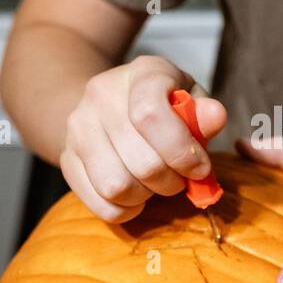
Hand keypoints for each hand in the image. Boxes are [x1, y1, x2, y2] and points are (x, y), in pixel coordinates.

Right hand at [61, 55, 226, 221]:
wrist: (107, 105)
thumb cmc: (163, 104)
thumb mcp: (190, 99)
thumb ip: (204, 113)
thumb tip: (215, 117)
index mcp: (141, 72)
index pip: (150, 114)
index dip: (181, 151)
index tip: (200, 168)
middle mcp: (101, 94)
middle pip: (141, 161)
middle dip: (171, 181)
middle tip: (179, 179)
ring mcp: (78, 127)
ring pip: (116, 187)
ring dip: (147, 197)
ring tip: (156, 186)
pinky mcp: (67, 159)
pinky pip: (99, 203)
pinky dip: (126, 210)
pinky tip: (136, 197)